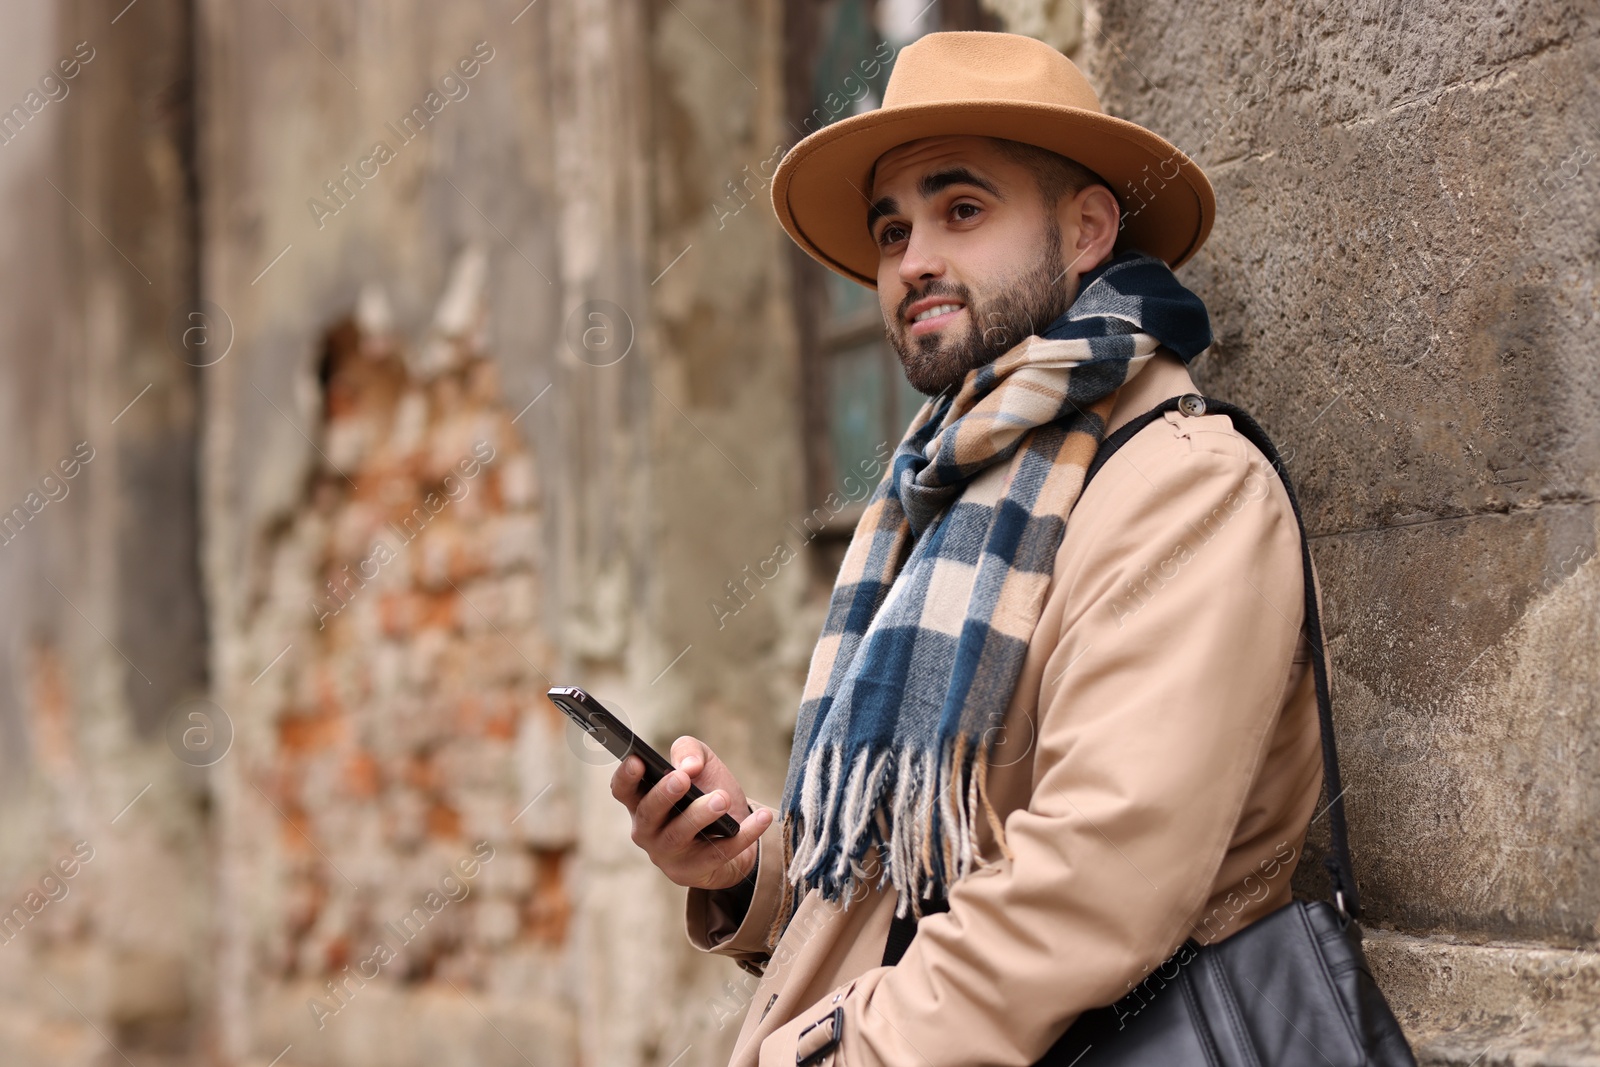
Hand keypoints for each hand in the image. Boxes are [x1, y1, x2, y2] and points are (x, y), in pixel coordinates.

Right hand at [609, 736, 772, 890]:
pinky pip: (720, 854)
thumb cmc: (706, 792)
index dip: (626, 777)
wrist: (734, 831)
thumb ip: (690, 752)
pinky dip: (745, 835)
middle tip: (682, 779)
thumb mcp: (700, 764)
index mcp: (642, 800)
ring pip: (679, 837)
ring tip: (721, 799)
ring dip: (700, 816)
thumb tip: (689, 766)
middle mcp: (648, 830)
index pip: (623, 790)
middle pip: (649, 814)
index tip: (638, 761)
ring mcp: (668, 855)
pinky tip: (762, 818)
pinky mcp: (694, 872)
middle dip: (664, 796)